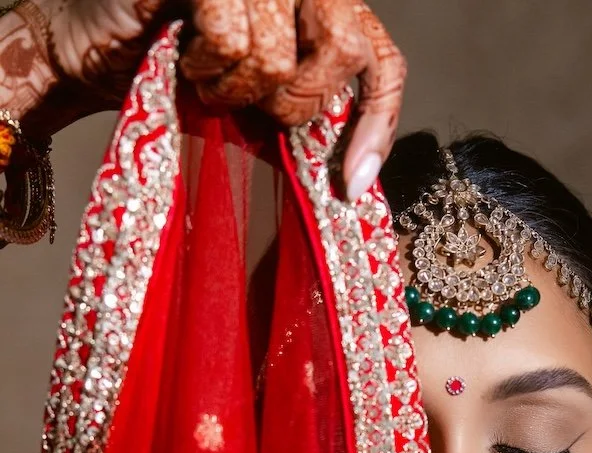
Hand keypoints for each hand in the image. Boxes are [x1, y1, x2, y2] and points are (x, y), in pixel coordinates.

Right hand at [2, 0, 403, 196]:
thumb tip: (352, 179)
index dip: (377, 122)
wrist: (97, 49)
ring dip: (236, 89)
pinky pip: (233, 36)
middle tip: (254, 113)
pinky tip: (186, 58)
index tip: (351, 184)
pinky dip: (207, 65)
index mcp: (321, 8)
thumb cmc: (177, 75)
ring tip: (207, 80)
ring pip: (280, 55)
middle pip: (345, 47)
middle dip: (297, 103)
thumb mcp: (260, 107)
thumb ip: (310, 119)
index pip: (382, 58)